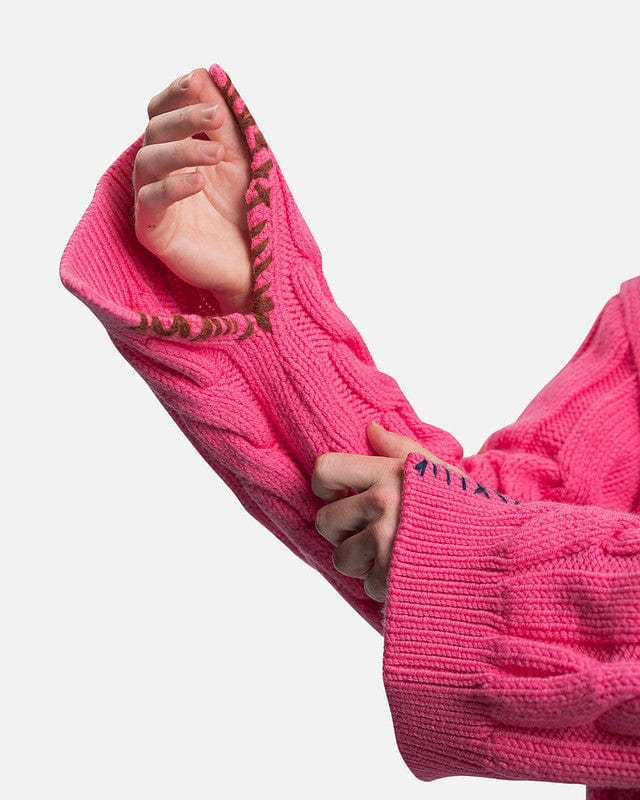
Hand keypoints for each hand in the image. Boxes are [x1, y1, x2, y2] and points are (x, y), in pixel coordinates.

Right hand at [132, 68, 252, 312]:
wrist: (255, 263)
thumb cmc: (246, 212)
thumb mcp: (241, 159)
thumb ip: (224, 122)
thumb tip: (205, 74)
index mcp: (176, 150)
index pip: (161, 112)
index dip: (174, 94)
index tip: (196, 81)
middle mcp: (159, 172)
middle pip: (153, 131)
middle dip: (183, 118)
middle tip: (215, 116)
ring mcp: (152, 201)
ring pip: (147, 161)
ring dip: (182, 150)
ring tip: (216, 155)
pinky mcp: (152, 230)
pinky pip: (150, 201)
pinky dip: (173, 186)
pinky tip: (199, 182)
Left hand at [311, 422, 463, 602]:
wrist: (506, 555)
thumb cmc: (473, 510)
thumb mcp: (441, 471)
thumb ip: (402, 450)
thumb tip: (371, 429)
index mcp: (389, 473)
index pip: (325, 469)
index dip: (324, 485)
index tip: (339, 495)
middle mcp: (382, 504)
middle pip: (326, 520)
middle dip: (343, 531)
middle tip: (368, 532)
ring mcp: (385, 542)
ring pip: (341, 558)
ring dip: (362, 562)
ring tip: (392, 555)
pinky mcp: (392, 577)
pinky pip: (368, 586)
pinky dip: (386, 586)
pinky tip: (409, 574)